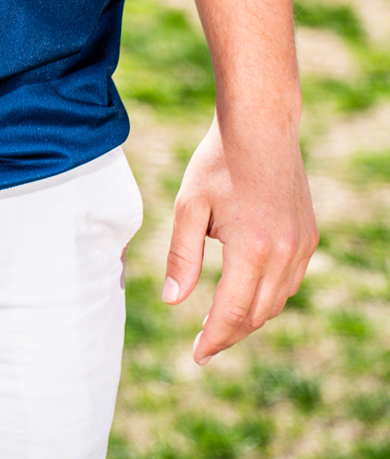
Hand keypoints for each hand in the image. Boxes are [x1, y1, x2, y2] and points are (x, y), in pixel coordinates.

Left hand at [162, 113, 317, 362]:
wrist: (260, 126)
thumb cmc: (217, 162)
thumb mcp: (189, 205)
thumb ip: (182, 256)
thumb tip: (172, 302)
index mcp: (252, 249)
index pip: (231, 313)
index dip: (213, 338)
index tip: (197, 355)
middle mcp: (284, 254)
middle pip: (256, 315)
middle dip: (229, 333)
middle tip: (204, 343)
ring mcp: (301, 246)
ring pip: (276, 302)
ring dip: (250, 317)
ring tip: (221, 321)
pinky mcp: (308, 236)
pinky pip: (289, 282)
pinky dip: (268, 296)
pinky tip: (247, 292)